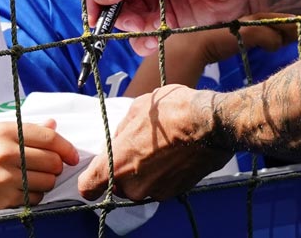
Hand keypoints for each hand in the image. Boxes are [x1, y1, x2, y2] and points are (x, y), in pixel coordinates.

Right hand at [0, 120, 81, 214]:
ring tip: (32, 179)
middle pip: (52, 161)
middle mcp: (6, 152)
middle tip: (49, 168)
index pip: (49, 138)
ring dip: (46, 183)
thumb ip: (25, 130)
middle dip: (56, 167)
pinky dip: (34, 196)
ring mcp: (6, 176)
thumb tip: (53, 125)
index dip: (66, 148)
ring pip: (47, 182)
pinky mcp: (4, 197)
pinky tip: (21, 190)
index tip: (72, 156)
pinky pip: (34, 198)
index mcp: (5, 131)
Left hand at [76, 84, 232, 200]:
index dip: (90, 180)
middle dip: (124, 169)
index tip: (96, 172)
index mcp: (116, 165)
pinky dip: (164, 173)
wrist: (212, 123)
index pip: (88, 188)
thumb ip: (121, 132)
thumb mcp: (136, 110)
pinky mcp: (177, 191)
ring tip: (161, 148)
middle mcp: (133, 186)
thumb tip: (119, 141)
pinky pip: (161, 185)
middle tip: (139, 147)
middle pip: (118, 185)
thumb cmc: (172, 111)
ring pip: (141, 185)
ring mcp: (156, 191)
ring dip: (145, 172)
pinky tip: (175, 153)